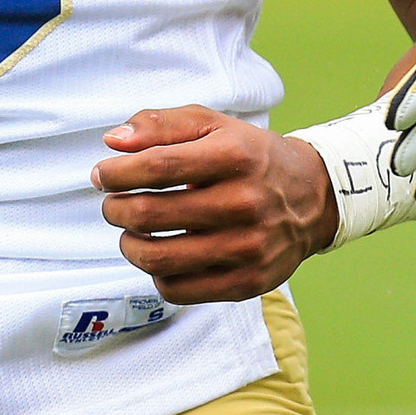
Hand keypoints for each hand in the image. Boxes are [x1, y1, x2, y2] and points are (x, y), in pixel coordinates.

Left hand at [94, 107, 337, 304]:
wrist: (313, 197)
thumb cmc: (250, 157)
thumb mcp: (213, 125)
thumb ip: (161, 125)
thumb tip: (113, 142)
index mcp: (235, 156)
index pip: (157, 166)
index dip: (117, 173)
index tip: (102, 175)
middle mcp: (245, 203)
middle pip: (150, 215)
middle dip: (115, 209)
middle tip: (113, 204)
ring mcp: (248, 248)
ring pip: (159, 258)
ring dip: (128, 245)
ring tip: (130, 232)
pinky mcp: (247, 283)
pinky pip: (178, 289)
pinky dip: (157, 273)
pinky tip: (161, 255)